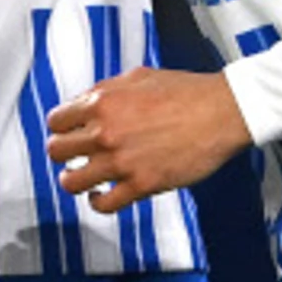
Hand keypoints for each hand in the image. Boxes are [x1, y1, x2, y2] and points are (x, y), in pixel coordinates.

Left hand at [46, 66, 250, 214]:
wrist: (224, 111)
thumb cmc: (189, 92)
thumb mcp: (139, 77)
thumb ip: (107, 91)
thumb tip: (87, 104)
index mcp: (102, 102)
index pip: (56, 121)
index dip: (62, 129)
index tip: (70, 134)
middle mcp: (106, 132)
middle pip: (56, 152)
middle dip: (65, 154)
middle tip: (76, 156)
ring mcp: (122, 161)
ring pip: (71, 182)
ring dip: (75, 180)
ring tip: (85, 178)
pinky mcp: (142, 184)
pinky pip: (104, 204)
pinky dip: (98, 202)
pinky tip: (102, 196)